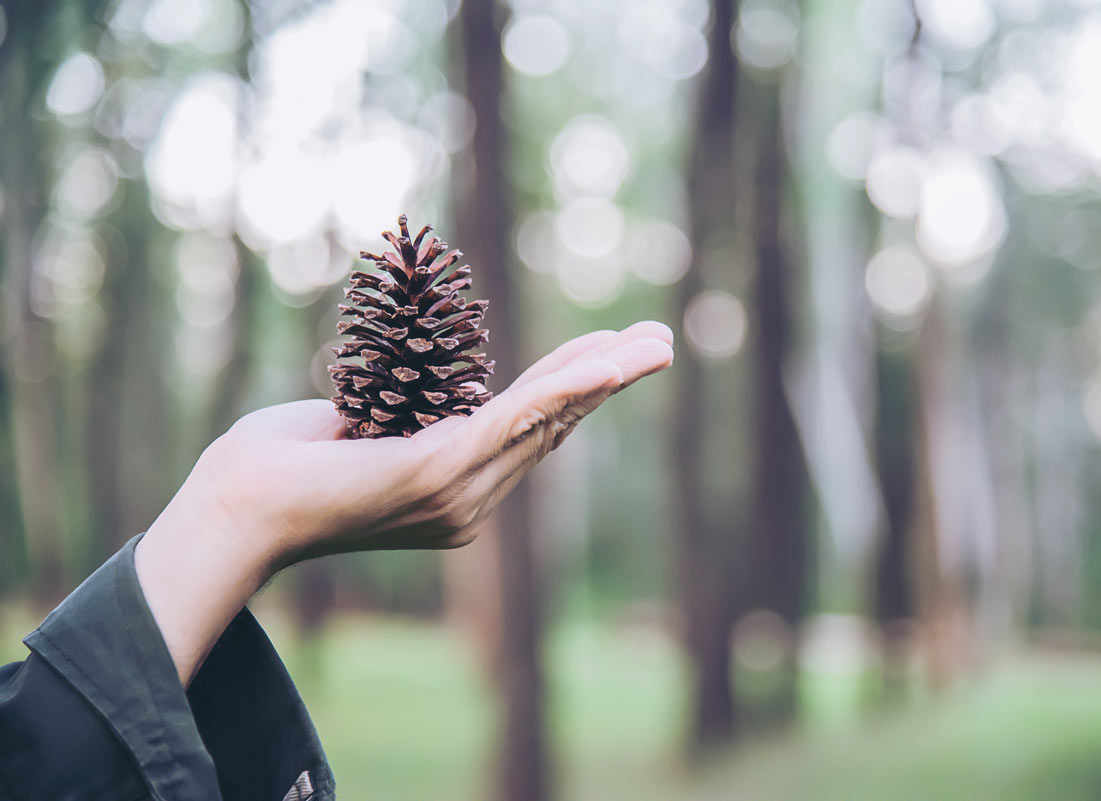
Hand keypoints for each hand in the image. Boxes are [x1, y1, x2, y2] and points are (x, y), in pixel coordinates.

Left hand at [135, 321, 672, 683]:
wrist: (235, 509)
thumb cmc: (282, 465)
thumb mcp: (363, 424)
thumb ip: (410, 412)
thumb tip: (427, 382)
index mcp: (457, 489)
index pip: (531, 430)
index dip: (576, 386)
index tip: (610, 349)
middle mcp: (470, 499)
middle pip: (555, 425)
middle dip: (611, 378)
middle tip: (663, 344)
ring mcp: (458, 491)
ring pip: (547, 417)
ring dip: (605, 374)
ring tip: (655, 346)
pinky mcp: (437, 474)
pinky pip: (514, 422)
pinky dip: (566, 388)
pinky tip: (607, 365)